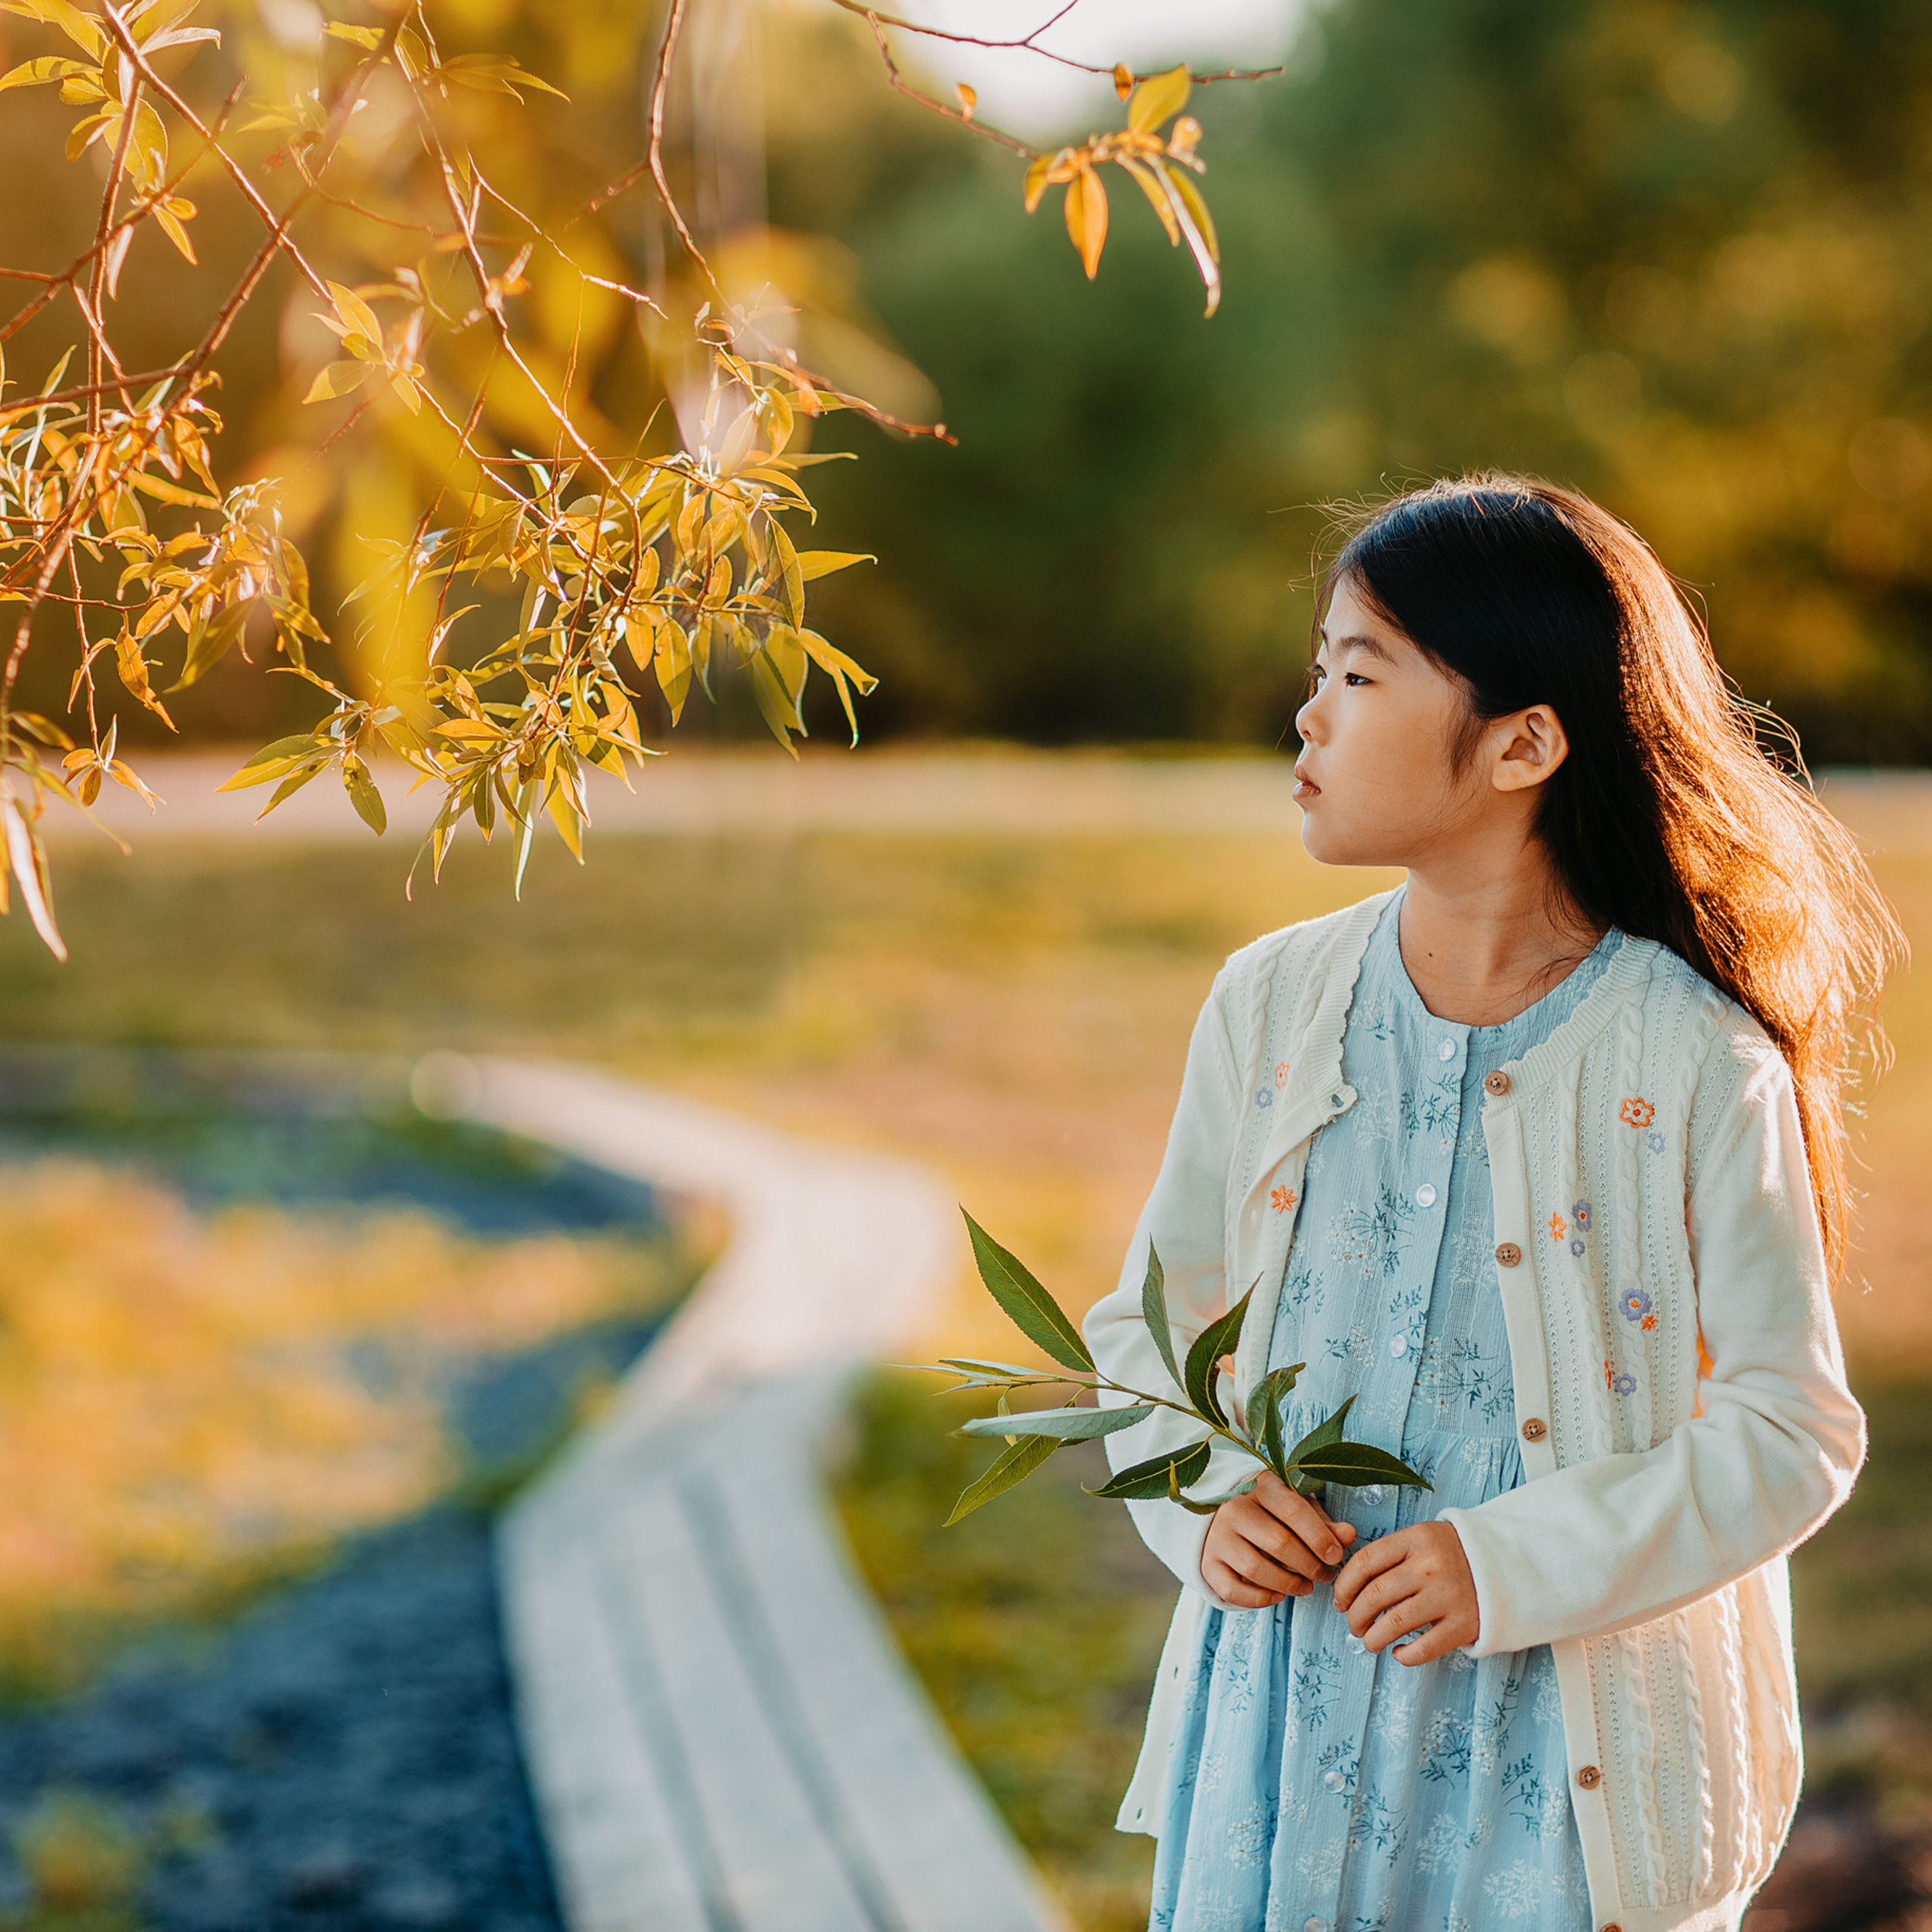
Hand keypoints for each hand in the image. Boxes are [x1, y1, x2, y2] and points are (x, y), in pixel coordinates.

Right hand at [1201, 1471, 1357, 1608]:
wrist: (1222, 1518)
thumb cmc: (1271, 1514)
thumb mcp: (1298, 1509)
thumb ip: (1323, 1524)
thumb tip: (1349, 1535)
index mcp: (1261, 1486)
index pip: (1293, 1509)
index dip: (1318, 1536)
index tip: (1335, 1556)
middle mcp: (1234, 1508)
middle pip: (1278, 1542)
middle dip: (1309, 1565)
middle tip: (1325, 1576)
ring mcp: (1217, 1536)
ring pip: (1256, 1568)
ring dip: (1288, 1584)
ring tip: (1306, 1587)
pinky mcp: (1207, 1563)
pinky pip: (1232, 1589)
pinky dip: (1258, 1599)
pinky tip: (1277, 1596)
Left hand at [1332, 1520, 1478, 1663]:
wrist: (1506, 1565)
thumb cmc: (1453, 1554)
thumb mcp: (1423, 1539)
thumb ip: (1390, 1555)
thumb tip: (1349, 1589)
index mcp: (1416, 1539)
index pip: (1365, 1562)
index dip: (1344, 1585)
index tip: (1340, 1599)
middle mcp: (1430, 1566)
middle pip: (1375, 1594)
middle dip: (1355, 1615)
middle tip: (1353, 1624)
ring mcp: (1448, 1596)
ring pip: (1394, 1623)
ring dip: (1373, 1638)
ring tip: (1370, 1641)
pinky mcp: (1463, 1626)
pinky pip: (1423, 1649)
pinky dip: (1404, 1656)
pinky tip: (1398, 1652)